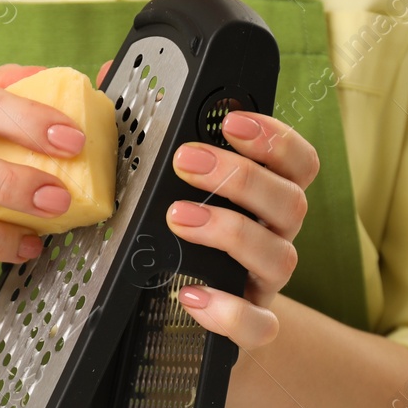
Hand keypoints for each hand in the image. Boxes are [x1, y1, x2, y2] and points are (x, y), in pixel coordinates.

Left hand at [167, 112, 318, 347]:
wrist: (183, 321)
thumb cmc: (178, 242)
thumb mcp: (169, 190)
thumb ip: (152, 143)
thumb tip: (107, 80)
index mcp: (267, 201)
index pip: (299, 163)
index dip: (276, 139)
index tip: (231, 122)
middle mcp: (276, 237)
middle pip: (291, 201)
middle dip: (241, 176)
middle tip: (186, 161)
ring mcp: (266, 284)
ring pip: (279, 255)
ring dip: (229, 230)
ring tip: (178, 217)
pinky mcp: (252, 327)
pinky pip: (257, 325)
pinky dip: (228, 311)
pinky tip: (189, 296)